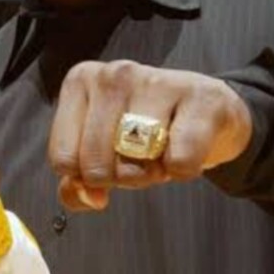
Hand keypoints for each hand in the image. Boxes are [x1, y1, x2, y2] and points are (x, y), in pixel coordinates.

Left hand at [49, 60, 251, 210]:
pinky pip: (180, 160)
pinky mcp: (201, 97)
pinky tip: (187, 147)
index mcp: (80, 82)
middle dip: (121, 178)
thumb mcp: (101, 150)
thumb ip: (77, 181)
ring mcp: (158, 81)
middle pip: (97, 164)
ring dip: (152, 173)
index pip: (64, 159)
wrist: (209, 109)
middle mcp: (114, 75)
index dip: (87, 177)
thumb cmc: (146, 130)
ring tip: (162, 153)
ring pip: (136, 161)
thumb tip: (89, 198)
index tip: (108, 161)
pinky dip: (184, 170)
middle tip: (140, 161)